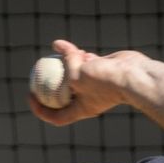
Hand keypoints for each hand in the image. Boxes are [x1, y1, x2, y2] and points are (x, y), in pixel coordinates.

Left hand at [28, 40, 149, 125]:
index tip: (30, 96)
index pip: (56, 116)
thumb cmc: (105, 81)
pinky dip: (80, 56)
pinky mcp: (103, 70)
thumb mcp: (77, 75)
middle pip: (63, 93)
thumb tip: (57, 46)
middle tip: (38, 71)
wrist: (133, 75)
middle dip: (51, 83)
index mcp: (80, 109)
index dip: (40, 109)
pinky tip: (77, 48)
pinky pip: (87, 62)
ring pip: (75, 74)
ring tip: (59, 55)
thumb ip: (66, 63)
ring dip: (66, 64)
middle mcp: (87, 98)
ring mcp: (95, 84)